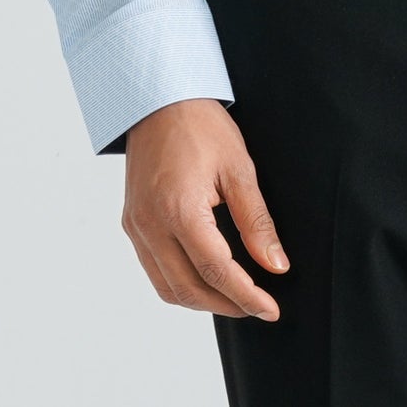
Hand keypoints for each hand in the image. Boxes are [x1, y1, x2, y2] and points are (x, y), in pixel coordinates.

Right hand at [121, 98, 288, 320]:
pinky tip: (204, 277)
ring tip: (234, 296)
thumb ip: (256, 221)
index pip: (216, 271)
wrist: (159, 98)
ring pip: (167, 287)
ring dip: (201, 300)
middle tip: (258, 306)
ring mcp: (136, 226)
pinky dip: (180, 283)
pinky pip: (153, 269)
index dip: (246, 296)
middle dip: (226, 305)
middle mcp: (150, 225)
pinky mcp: (131, 223)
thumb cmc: (201, 125)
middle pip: (189, 289)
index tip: (271, 310)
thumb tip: (275, 265)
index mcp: (179, 210)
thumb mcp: (239, 168)